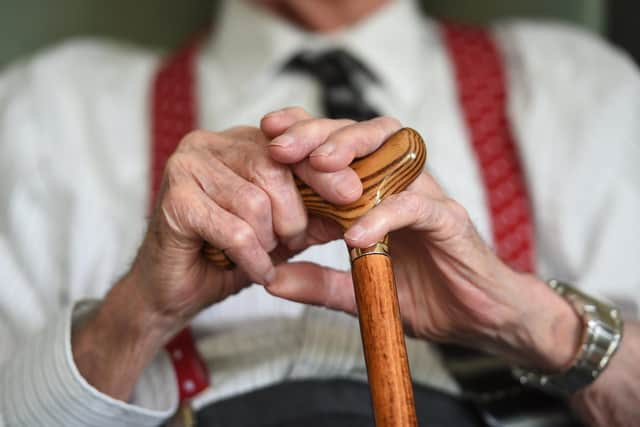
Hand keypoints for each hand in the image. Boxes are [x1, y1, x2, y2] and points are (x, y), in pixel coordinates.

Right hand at [72, 119, 394, 399]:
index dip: (323, 167)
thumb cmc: (227, 255)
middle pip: (274, 168)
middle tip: (291, 242)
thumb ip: (314, 212)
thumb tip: (358, 199)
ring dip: (269, 240)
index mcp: (236, 142)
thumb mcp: (281, 230)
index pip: (289, 140)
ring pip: (256, 201)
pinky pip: (234, 230)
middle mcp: (208, 144)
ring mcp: (186, 167)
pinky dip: (252, 258)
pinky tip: (254, 270)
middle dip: (294, 215)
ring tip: (264, 256)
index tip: (352, 193)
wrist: (174, 290)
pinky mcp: (173, 200)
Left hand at [262, 108, 581, 371]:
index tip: (266, 134)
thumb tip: (270, 279)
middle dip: (319, 132)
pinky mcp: (449, 220)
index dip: (304, 134)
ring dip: (352, 151)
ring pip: (392, 152)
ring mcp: (426, 198)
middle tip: (281, 145)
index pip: (339, 148)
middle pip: (361, 136)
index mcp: (376, 193)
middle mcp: (400, 186)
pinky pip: (415, 207)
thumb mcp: (360, 291)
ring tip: (316, 165)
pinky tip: (355, 234)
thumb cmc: (425, 296)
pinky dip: (383, 216)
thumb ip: (318, 282)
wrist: (480, 319)